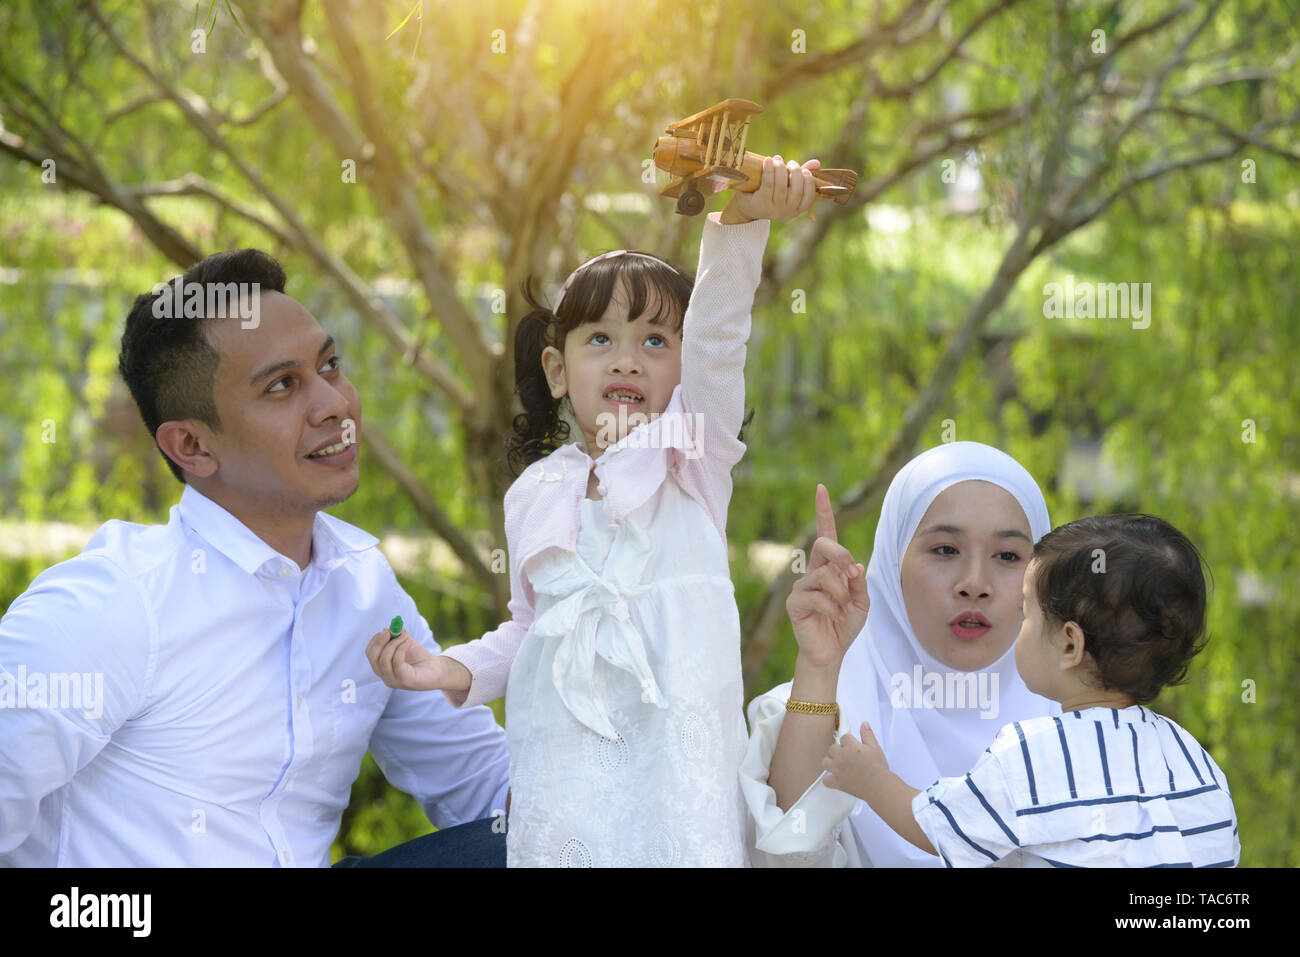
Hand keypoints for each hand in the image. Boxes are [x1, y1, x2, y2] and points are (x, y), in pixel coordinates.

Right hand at [365, 628, 470, 691]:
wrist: (437, 669)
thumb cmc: (420, 658)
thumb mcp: (406, 643)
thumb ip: (398, 635)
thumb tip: (394, 625)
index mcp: (383, 667)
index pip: (370, 654)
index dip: (375, 641)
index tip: (385, 630)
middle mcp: (385, 676)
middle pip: (373, 658)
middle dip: (379, 642)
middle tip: (389, 631)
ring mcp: (394, 681)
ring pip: (384, 661)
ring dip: (393, 644)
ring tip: (405, 637)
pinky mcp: (405, 681)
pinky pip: (397, 664)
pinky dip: (401, 650)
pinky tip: (408, 643)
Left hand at [722, 155, 820, 223]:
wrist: (746, 205)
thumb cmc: (771, 192)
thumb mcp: (787, 185)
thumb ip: (801, 175)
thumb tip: (817, 163)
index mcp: (796, 210)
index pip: (809, 199)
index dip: (809, 183)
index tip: (805, 171)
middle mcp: (786, 213)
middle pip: (796, 192)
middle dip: (796, 173)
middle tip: (791, 163)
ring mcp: (773, 210)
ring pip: (781, 187)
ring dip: (780, 169)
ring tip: (777, 158)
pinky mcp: (760, 204)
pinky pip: (768, 185)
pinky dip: (768, 170)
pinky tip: (767, 160)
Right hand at [786, 483, 868, 668]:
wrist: (830, 652)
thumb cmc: (844, 624)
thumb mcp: (862, 603)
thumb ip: (860, 584)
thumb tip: (855, 565)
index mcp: (829, 567)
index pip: (826, 535)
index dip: (823, 511)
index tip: (821, 488)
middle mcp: (813, 572)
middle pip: (824, 545)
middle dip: (842, 556)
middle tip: (853, 575)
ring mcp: (801, 586)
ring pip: (825, 575)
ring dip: (842, 593)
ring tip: (843, 609)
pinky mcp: (794, 603)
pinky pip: (817, 596)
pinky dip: (832, 607)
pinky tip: (833, 616)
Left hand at [822, 721, 888, 799]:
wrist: (878, 785)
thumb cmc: (878, 767)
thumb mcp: (875, 747)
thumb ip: (867, 734)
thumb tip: (864, 724)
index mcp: (851, 746)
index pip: (844, 737)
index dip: (849, 742)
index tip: (853, 747)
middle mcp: (841, 756)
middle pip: (832, 748)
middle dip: (838, 751)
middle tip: (847, 757)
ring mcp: (837, 769)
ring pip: (825, 761)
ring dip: (830, 762)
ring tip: (839, 766)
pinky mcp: (836, 782)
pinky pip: (825, 780)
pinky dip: (829, 780)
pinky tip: (836, 779)